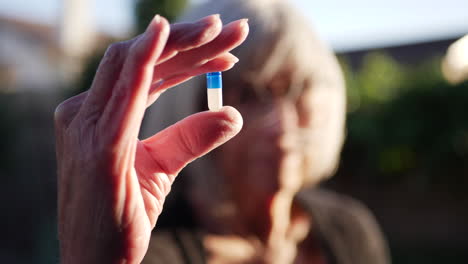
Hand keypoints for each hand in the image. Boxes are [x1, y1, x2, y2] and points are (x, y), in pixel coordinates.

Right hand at [55, 15, 247, 263]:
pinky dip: (146, 57)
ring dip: (183, 42)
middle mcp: (86, 112)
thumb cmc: (121, 215)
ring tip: (223, 30)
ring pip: (138, 63)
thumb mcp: (161, 169)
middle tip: (234, 29)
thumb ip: (191, 138)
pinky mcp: (99, 144)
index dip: (188, 57)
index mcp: (98, 116)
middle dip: (191, 41)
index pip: (147, 73)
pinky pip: (124, 88)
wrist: (96, 262)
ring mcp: (87, 125)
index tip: (228, 55)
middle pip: (143, 59)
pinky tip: (166, 32)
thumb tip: (231, 113)